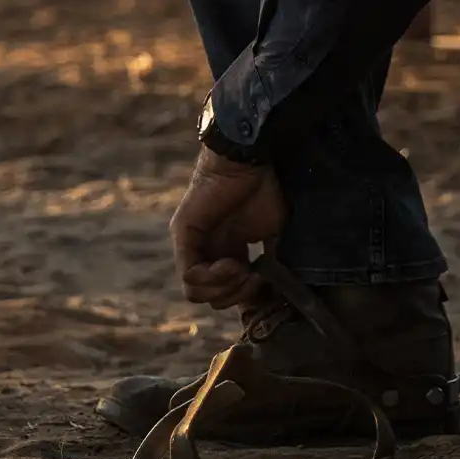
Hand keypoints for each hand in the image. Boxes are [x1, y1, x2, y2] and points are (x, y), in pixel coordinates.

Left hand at [169, 146, 285, 309]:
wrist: (249, 161)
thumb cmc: (263, 189)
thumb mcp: (274, 234)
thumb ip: (272, 262)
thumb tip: (276, 291)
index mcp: (227, 251)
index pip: (227, 292)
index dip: (246, 295)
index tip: (264, 282)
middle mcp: (207, 251)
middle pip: (211, 297)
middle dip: (236, 295)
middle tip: (253, 278)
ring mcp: (192, 245)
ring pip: (196, 292)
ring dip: (224, 288)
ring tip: (241, 269)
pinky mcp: (183, 236)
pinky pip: (188, 276)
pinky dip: (211, 278)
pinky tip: (230, 264)